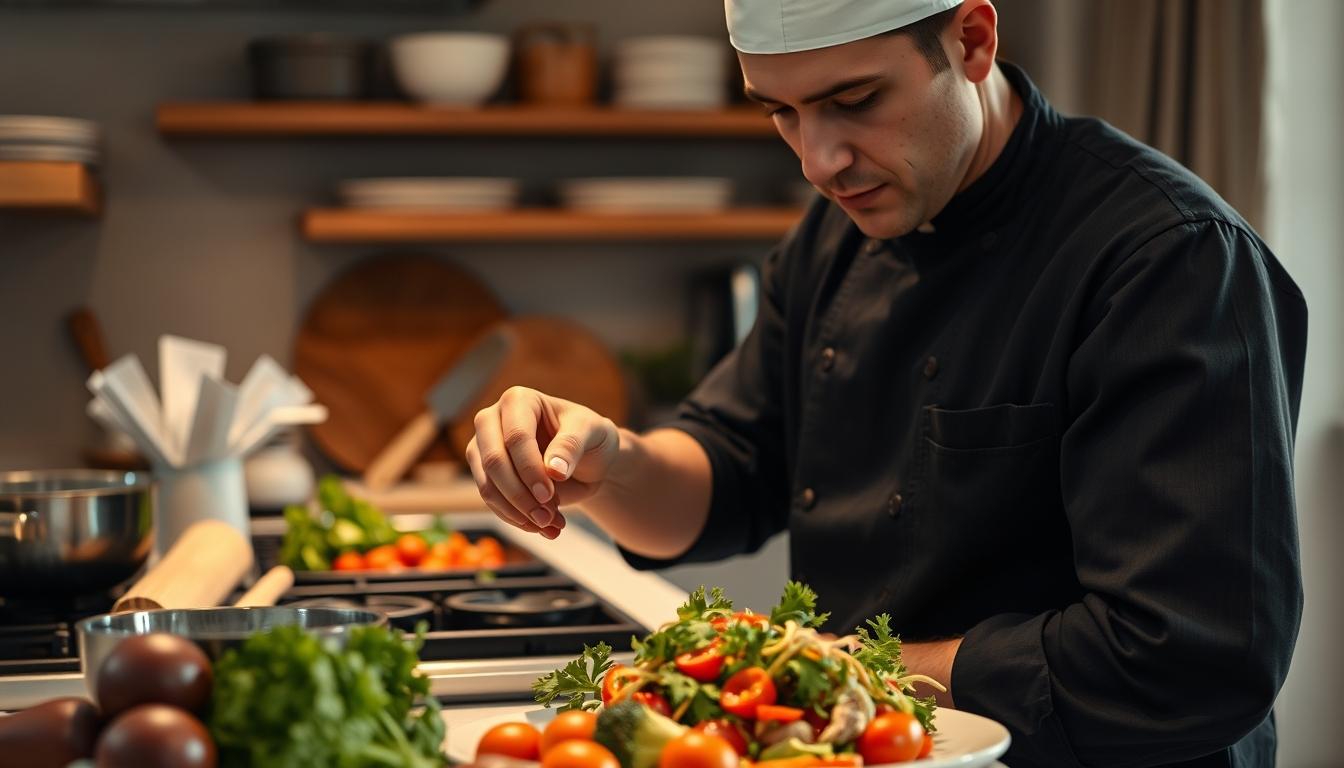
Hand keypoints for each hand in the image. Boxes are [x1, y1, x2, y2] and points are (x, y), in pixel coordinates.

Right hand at [465, 386, 620, 538]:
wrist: (588, 459)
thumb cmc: (590, 436)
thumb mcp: (593, 432)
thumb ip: (572, 445)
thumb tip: (553, 470)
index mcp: (519, 400)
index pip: (516, 438)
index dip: (531, 470)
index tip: (550, 496)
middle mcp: (492, 419)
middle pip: (495, 462)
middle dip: (521, 496)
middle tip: (549, 517)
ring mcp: (483, 447)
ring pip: (488, 486)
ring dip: (519, 513)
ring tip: (551, 525)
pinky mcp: (483, 474)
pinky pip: (491, 502)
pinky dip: (517, 520)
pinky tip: (543, 527)